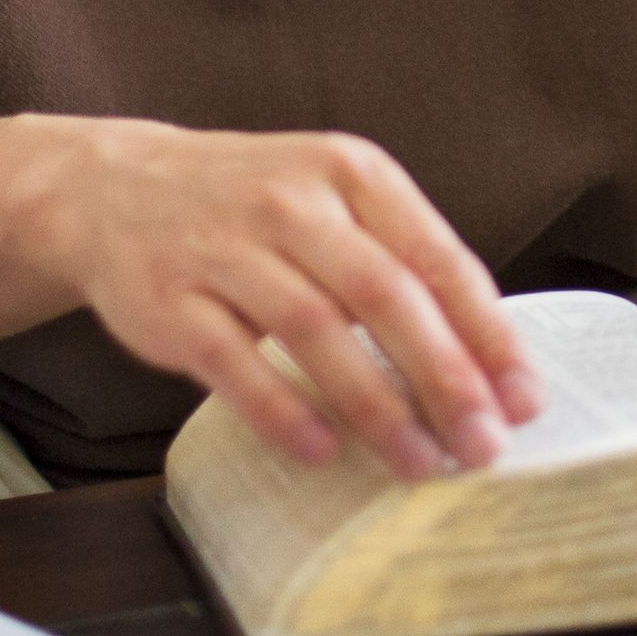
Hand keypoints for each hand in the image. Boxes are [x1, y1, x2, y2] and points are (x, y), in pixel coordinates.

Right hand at [17, 120, 541, 476]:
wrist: (113, 189)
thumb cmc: (251, 207)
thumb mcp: (333, 198)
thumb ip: (398, 260)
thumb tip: (482, 361)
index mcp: (352, 172)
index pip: (437, 258)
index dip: (486, 333)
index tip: (523, 397)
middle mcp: (292, 201)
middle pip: (385, 296)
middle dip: (444, 378)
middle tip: (484, 445)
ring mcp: (224, 248)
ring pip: (315, 331)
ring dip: (375, 406)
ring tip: (420, 462)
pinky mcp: (168, 299)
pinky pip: (233, 362)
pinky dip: (282, 411)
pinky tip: (322, 451)